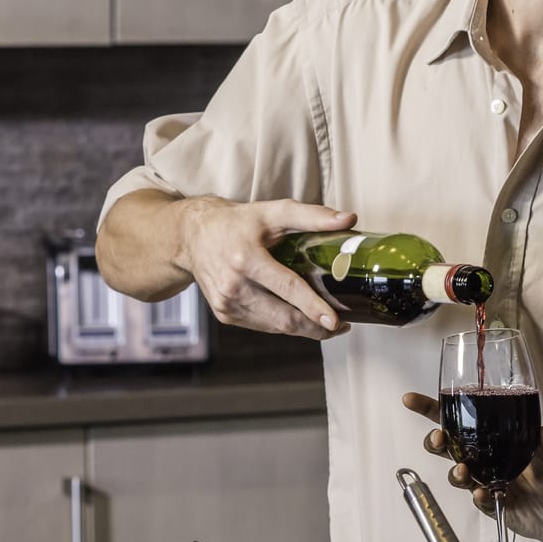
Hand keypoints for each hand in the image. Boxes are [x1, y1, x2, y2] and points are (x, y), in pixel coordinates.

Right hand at [178, 196, 356, 340]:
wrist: (194, 236)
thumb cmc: (237, 222)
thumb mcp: (273, 211)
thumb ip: (312, 216)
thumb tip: (348, 220)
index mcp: (245, 258)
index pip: (287, 288)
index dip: (313, 307)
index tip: (336, 321)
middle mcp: (233, 285)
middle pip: (282, 318)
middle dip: (315, 328)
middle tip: (340, 326)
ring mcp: (227, 303)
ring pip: (274, 327)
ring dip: (302, 329)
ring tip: (324, 324)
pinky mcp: (224, 314)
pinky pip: (262, 326)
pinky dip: (282, 325)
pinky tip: (296, 318)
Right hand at [400, 392, 542, 541]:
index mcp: (491, 438)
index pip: (457, 420)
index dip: (431, 410)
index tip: (410, 400)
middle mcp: (482, 458)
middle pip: (446, 446)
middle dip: (435, 441)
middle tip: (438, 439)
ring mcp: (484, 480)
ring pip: (457, 474)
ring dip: (456, 472)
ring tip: (464, 471)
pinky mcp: (490, 504)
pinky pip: (477, 500)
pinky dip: (477, 497)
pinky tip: (482, 494)